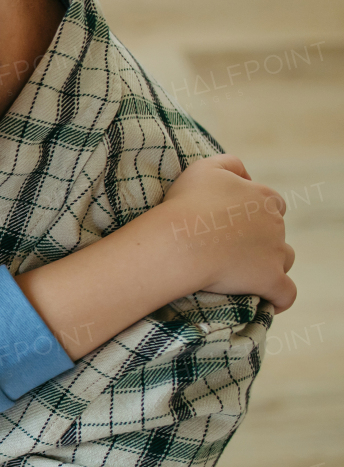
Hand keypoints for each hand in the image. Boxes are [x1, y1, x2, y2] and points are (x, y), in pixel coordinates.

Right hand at [161, 154, 296, 311]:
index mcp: (262, 197)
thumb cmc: (186, 204)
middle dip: (260, 238)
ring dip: (270, 264)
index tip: (233, 223)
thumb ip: (230, 164)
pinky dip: (280, 298)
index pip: (272, 202)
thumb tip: (246, 175)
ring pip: (284, 259)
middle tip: (229, 248)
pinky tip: (268, 302)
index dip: (255, 212)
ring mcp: (274, 253)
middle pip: (277, 231)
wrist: (180, 241)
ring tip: (244, 273)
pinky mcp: (269, 280)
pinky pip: (286, 293)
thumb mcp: (204, 168)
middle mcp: (274, 223)